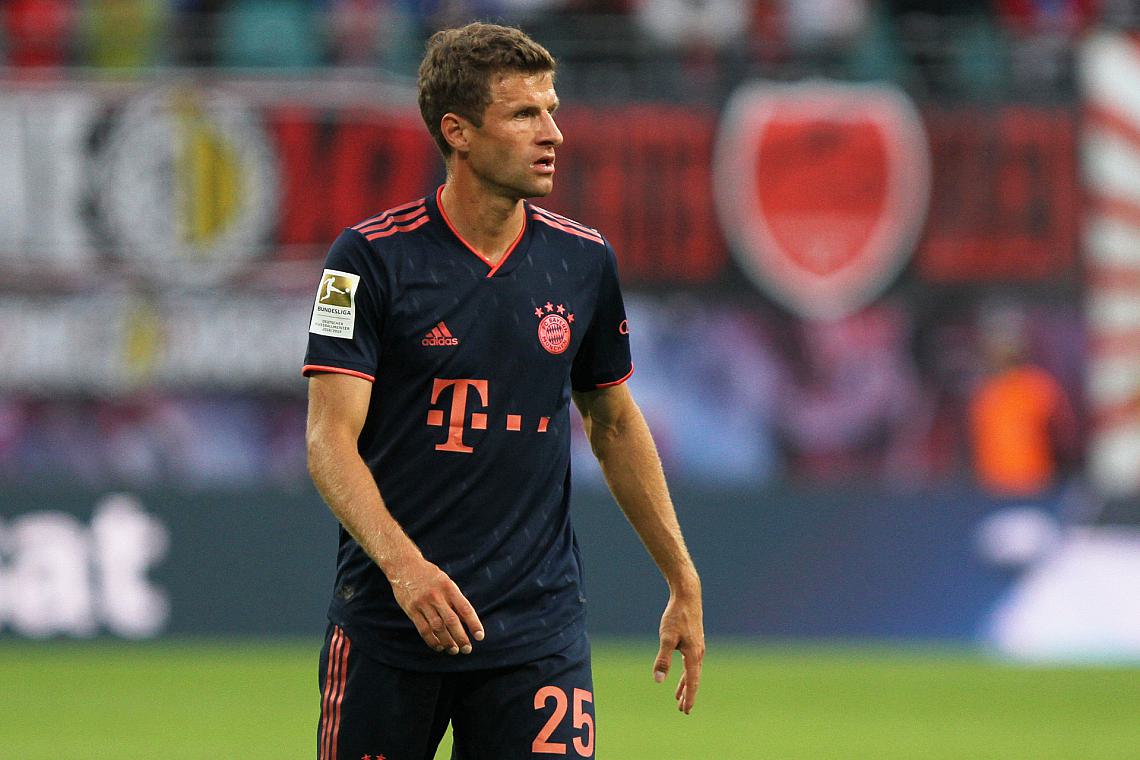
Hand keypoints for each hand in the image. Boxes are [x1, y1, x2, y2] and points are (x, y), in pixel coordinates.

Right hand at [388, 557, 483, 654]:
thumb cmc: (429, 576)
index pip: (464, 608)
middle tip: (467, 649)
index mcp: (448, 587)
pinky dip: (432, 640)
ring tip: (454, 650)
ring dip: (447, 641)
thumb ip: (454, 599)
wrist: (404, 566)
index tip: (480, 636)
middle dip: (461, 637)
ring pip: (437, 627)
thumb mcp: (445, 581)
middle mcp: (436, 595)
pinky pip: (423, 629)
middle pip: (451, 621)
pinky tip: (438, 646)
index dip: (473, 623)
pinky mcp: (411, 609)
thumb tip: (466, 621)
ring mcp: (423, 603)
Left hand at [652, 591, 704, 713]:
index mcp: (694, 655)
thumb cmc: (676, 616)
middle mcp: (699, 653)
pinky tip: (681, 674)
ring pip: (692, 671)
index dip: (689, 697)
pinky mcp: (694, 641)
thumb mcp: (666, 638)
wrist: (687, 596)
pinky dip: (686, 673)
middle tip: (683, 710)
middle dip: (688, 695)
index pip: (692, 682)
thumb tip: (659, 680)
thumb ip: (663, 659)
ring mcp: (698, 647)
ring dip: (686, 685)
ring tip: (679, 697)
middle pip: (694, 679)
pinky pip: (691, 663)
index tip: (686, 710)